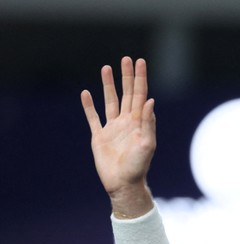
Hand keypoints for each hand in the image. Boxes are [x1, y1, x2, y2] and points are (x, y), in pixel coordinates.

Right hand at [81, 57, 155, 201]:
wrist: (123, 184)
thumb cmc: (138, 167)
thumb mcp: (147, 145)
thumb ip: (148, 123)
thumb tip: (150, 101)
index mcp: (139, 122)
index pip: (140, 95)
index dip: (140, 78)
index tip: (140, 62)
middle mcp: (127, 122)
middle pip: (127, 94)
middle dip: (127, 77)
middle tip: (126, 59)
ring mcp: (113, 128)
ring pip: (110, 101)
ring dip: (108, 85)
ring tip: (106, 68)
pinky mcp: (100, 137)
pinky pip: (93, 118)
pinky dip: (89, 106)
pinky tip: (86, 94)